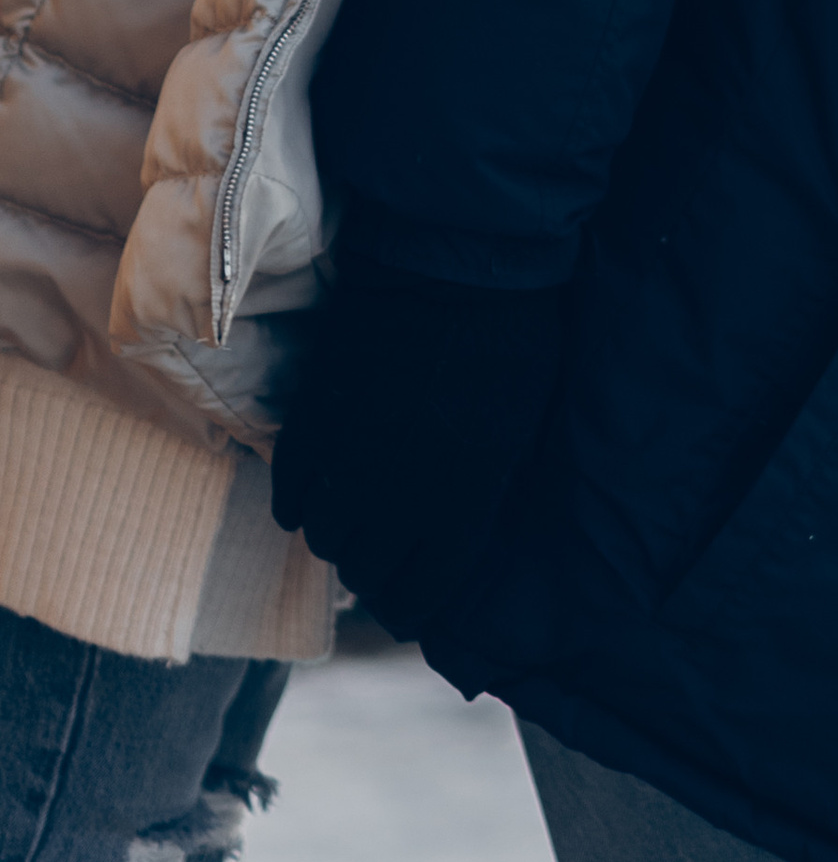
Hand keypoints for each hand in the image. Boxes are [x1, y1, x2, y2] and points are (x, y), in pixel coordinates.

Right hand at [271, 256, 567, 643]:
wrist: (460, 255)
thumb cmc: (514, 330)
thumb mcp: (521, 418)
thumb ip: (488, 481)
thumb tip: (460, 528)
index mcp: (469, 488)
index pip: (430, 584)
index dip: (416, 604)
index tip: (412, 606)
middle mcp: (406, 481)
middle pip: (369, 567)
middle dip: (374, 573)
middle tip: (377, 561)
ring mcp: (356, 447)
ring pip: (326, 533)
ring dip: (335, 536)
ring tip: (345, 523)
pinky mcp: (318, 411)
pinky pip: (292, 483)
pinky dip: (295, 500)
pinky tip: (304, 502)